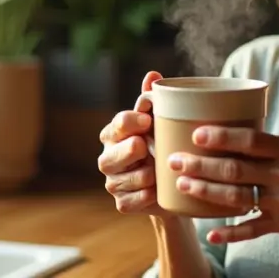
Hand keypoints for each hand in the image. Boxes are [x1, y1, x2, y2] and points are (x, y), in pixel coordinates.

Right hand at [98, 71, 171, 216]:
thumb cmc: (161, 144)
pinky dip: (148, 196)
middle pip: (117, 152)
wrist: (170, 184)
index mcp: (114, 132)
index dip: (133, 121)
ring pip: (128, 178)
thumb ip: (152, 100)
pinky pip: (132, 201)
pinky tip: (158, 191)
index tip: (149, 121)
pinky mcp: (121, 203)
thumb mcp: (159, 122)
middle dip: (135, 151)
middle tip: (149, 148)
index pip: (119, 122)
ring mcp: (112, 182)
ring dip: (147, 175)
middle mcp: (107, 156)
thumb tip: (153, 74)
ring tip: (159, 171)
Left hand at [167, 127, 278, 253]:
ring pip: (237, 197)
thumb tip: (222, 124)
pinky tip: (210, 233)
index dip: (221, 136)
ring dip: (206, 192)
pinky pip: (251, 229)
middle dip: (201, 164)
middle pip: (236, 168)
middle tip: (174, 161)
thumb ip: (265, 143)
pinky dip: (230, 233)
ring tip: (182, 185)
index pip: (250, 139)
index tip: (195, 134)